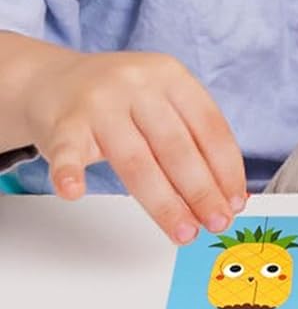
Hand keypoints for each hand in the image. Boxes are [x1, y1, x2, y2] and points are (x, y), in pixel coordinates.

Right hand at [20, 48, 246, 242]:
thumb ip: (191, 137)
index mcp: (171, 77)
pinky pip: (68, 153)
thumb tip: (225, 193)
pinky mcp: (63, 124)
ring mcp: (98, 104)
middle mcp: (137, 86)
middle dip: (202, 192)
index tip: (236, 201)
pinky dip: (70, 173)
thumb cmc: (117, 99)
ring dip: (164, 204)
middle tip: (216, 223)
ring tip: (182, 231)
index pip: (210, 128)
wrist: (50, 80)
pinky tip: (76, 192)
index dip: (227, 169)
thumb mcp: (161, 99)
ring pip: (137, 162)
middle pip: (177, 148)